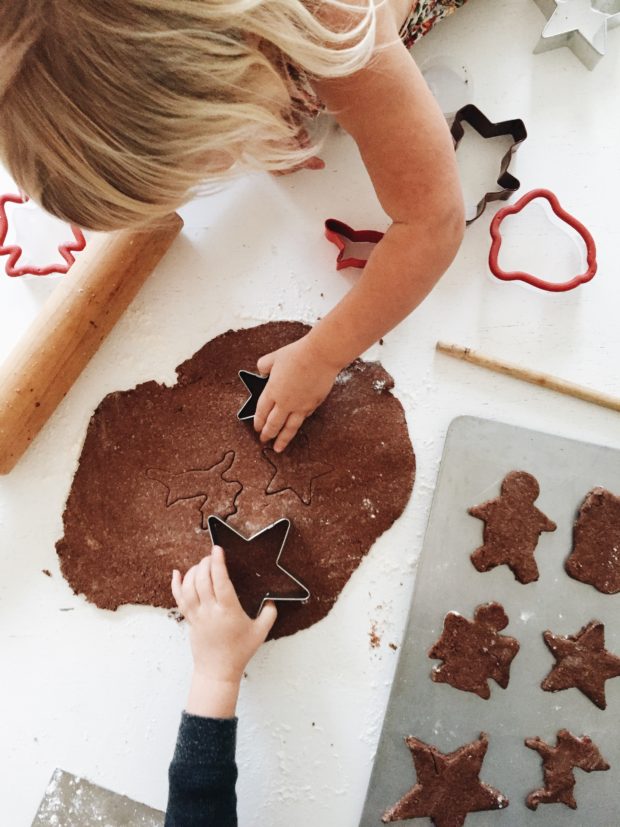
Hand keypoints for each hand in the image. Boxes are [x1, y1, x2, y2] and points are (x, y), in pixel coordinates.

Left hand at [172, 548, 276, 716]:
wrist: (218, 672)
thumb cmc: (239, 652)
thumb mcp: (261, 632)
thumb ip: (269, 613)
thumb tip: (272, 599)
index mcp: (228, 611)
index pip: (220, 581)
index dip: (218, 563)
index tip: (218, 549)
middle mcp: (210, 611)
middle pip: (202, 580)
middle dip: (206, 563)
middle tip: (212, 556)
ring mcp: (197, 615)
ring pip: (189, 587)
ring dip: (193, 571)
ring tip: (202, 564)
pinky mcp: (189, 620)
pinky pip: (179, 599)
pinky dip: (176, 585)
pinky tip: (177, 573)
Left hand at [254, 335, 338, 451]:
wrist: (321, 356)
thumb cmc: (298, 354)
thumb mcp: (275, 357)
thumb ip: (265, 365)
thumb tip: (261, 370)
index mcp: (272, 391)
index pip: (262, 412)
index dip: (258, 422)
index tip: (257, 428)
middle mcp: (285, 402)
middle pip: (273, 424)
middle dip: (267, 434)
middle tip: (264, 440)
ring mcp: (300, 406)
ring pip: (289, 428)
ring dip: (282, 439)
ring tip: (278, 448)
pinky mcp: (313, 404)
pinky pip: (304, 417)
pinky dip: (299, 422)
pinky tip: (297, 425)